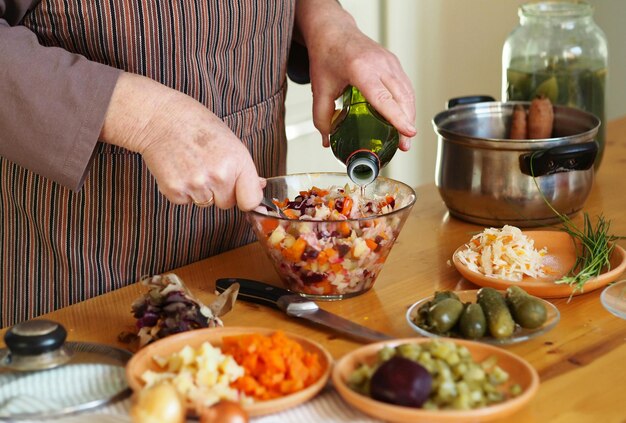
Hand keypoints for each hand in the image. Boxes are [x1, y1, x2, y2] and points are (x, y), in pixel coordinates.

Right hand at [100, 72, 263, 209]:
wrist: (158, 117)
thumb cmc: (196, 125)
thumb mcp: (229, 141)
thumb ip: (244, 168)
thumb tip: (260, 186)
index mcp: (237, 161)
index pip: (251, 200)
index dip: (246, 198)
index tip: (242, 195)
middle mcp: (219, 176)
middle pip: (226, 204)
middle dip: (220, 192)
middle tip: (208, 167)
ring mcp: (196, 185)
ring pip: (205, 203)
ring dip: (201, 190)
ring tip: (191, 164)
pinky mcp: (174, 191)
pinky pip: (185, 201)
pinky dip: (182, 190)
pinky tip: (178, 168)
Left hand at [295, 0, 415, 149]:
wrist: (333, 31)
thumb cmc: (327, 55)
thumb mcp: (320, 88)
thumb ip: (322, 117)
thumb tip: (326, 140)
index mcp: (360, 69)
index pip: (383, 97)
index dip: (397, 117)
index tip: (408, 132)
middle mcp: (379, 64)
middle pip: (401, 97)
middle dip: (406, 123)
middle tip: (404, 145)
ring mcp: (389, 61)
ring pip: (407, 92)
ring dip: (409, 115)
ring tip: (404, 137)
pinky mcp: (393, 62)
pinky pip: (405, 86)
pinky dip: (407, 104)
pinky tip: (402, 117)